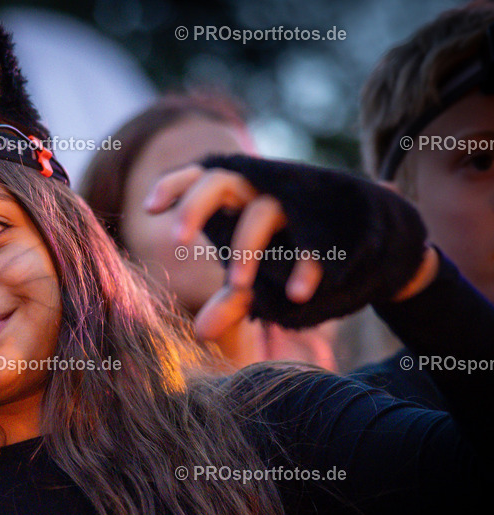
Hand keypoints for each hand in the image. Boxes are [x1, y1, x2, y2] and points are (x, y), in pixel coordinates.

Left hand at [146, 164, 437, 339]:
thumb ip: (230, 300)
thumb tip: (200, 332)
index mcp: (235, 199)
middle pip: (221, 180)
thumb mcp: (257, 278)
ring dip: (246, 247)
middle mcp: (261, 192)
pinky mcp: (331, 218)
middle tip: (177, 241)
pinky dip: (306, 265)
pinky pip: (314, 238)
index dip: (173, 185)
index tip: (148, 208)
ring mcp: (296, 201)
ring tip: (240, 285)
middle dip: (195, 205)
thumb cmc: (292, 254)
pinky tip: (300, 294)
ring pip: (263, 210)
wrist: (370, 241)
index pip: (198, 178)